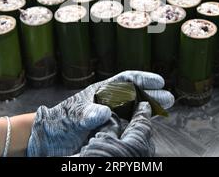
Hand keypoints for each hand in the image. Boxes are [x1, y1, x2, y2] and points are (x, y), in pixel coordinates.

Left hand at [26, 70, 173, 156]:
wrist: (48, 139)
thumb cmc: (58, 122)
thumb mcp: (72, 115)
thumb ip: (87, 113)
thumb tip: (104, 111)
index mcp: (100, 92)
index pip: (125, 81)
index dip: (143, 79)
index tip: (159, 81)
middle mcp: (107, 103)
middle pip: (134, 95)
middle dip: (152, 95)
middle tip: (169, 98)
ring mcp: (109, 117)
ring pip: (134, 110)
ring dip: (149, 110)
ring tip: (165, 110)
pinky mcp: (108, 132)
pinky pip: (128, 126)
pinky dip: (139, 124)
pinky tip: (149, 126)